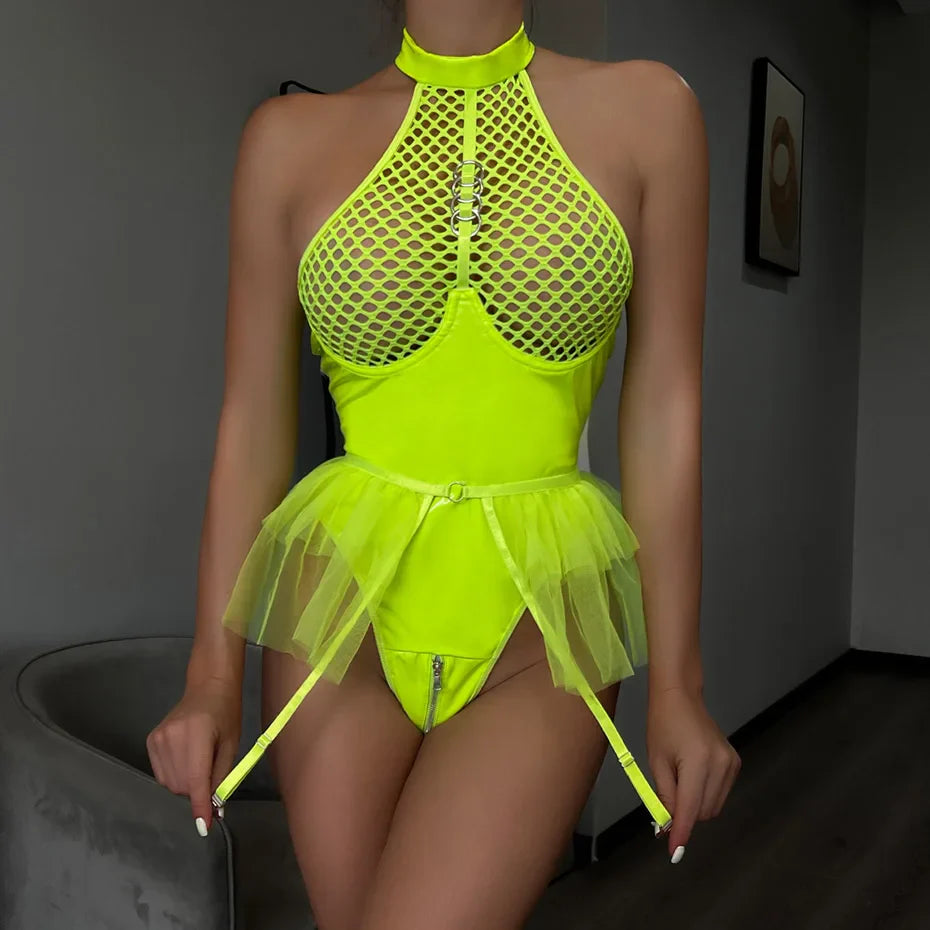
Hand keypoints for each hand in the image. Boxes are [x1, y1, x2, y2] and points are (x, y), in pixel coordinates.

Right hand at [146, 677, 241, 835]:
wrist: (208, 687)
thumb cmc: (225, 714)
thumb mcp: (231, 745)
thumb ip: (222, 778)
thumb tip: (215, 811)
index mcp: (196, 734)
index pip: (196, 779)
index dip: (200, 806)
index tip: (204, 827)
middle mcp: (172, 737)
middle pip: (181, 786)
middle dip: (197, 791)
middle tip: (211, 774)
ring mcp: (158, 739)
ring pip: (169, 784)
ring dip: (186, 784)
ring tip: (199, 762)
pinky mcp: (150, 741)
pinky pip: (161, 774)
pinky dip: (174, 775)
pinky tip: (186, 759)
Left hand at [646, 684, 740, 861]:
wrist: (681, 696)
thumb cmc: (662, 724)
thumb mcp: (657, 761)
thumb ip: (664, 796)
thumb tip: (668, 827)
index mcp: (698, 763)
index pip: (690, 809)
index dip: (682, 833)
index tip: (674, 854)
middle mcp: (720, 765)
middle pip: (703, 812)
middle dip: (685, 816)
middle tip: (665, 805)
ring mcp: (731, 764)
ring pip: (713, 806)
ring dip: (695, 806)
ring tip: (679, 781)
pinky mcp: (735, 763)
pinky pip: (720, 793)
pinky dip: (705, 795)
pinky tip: (693, 776)